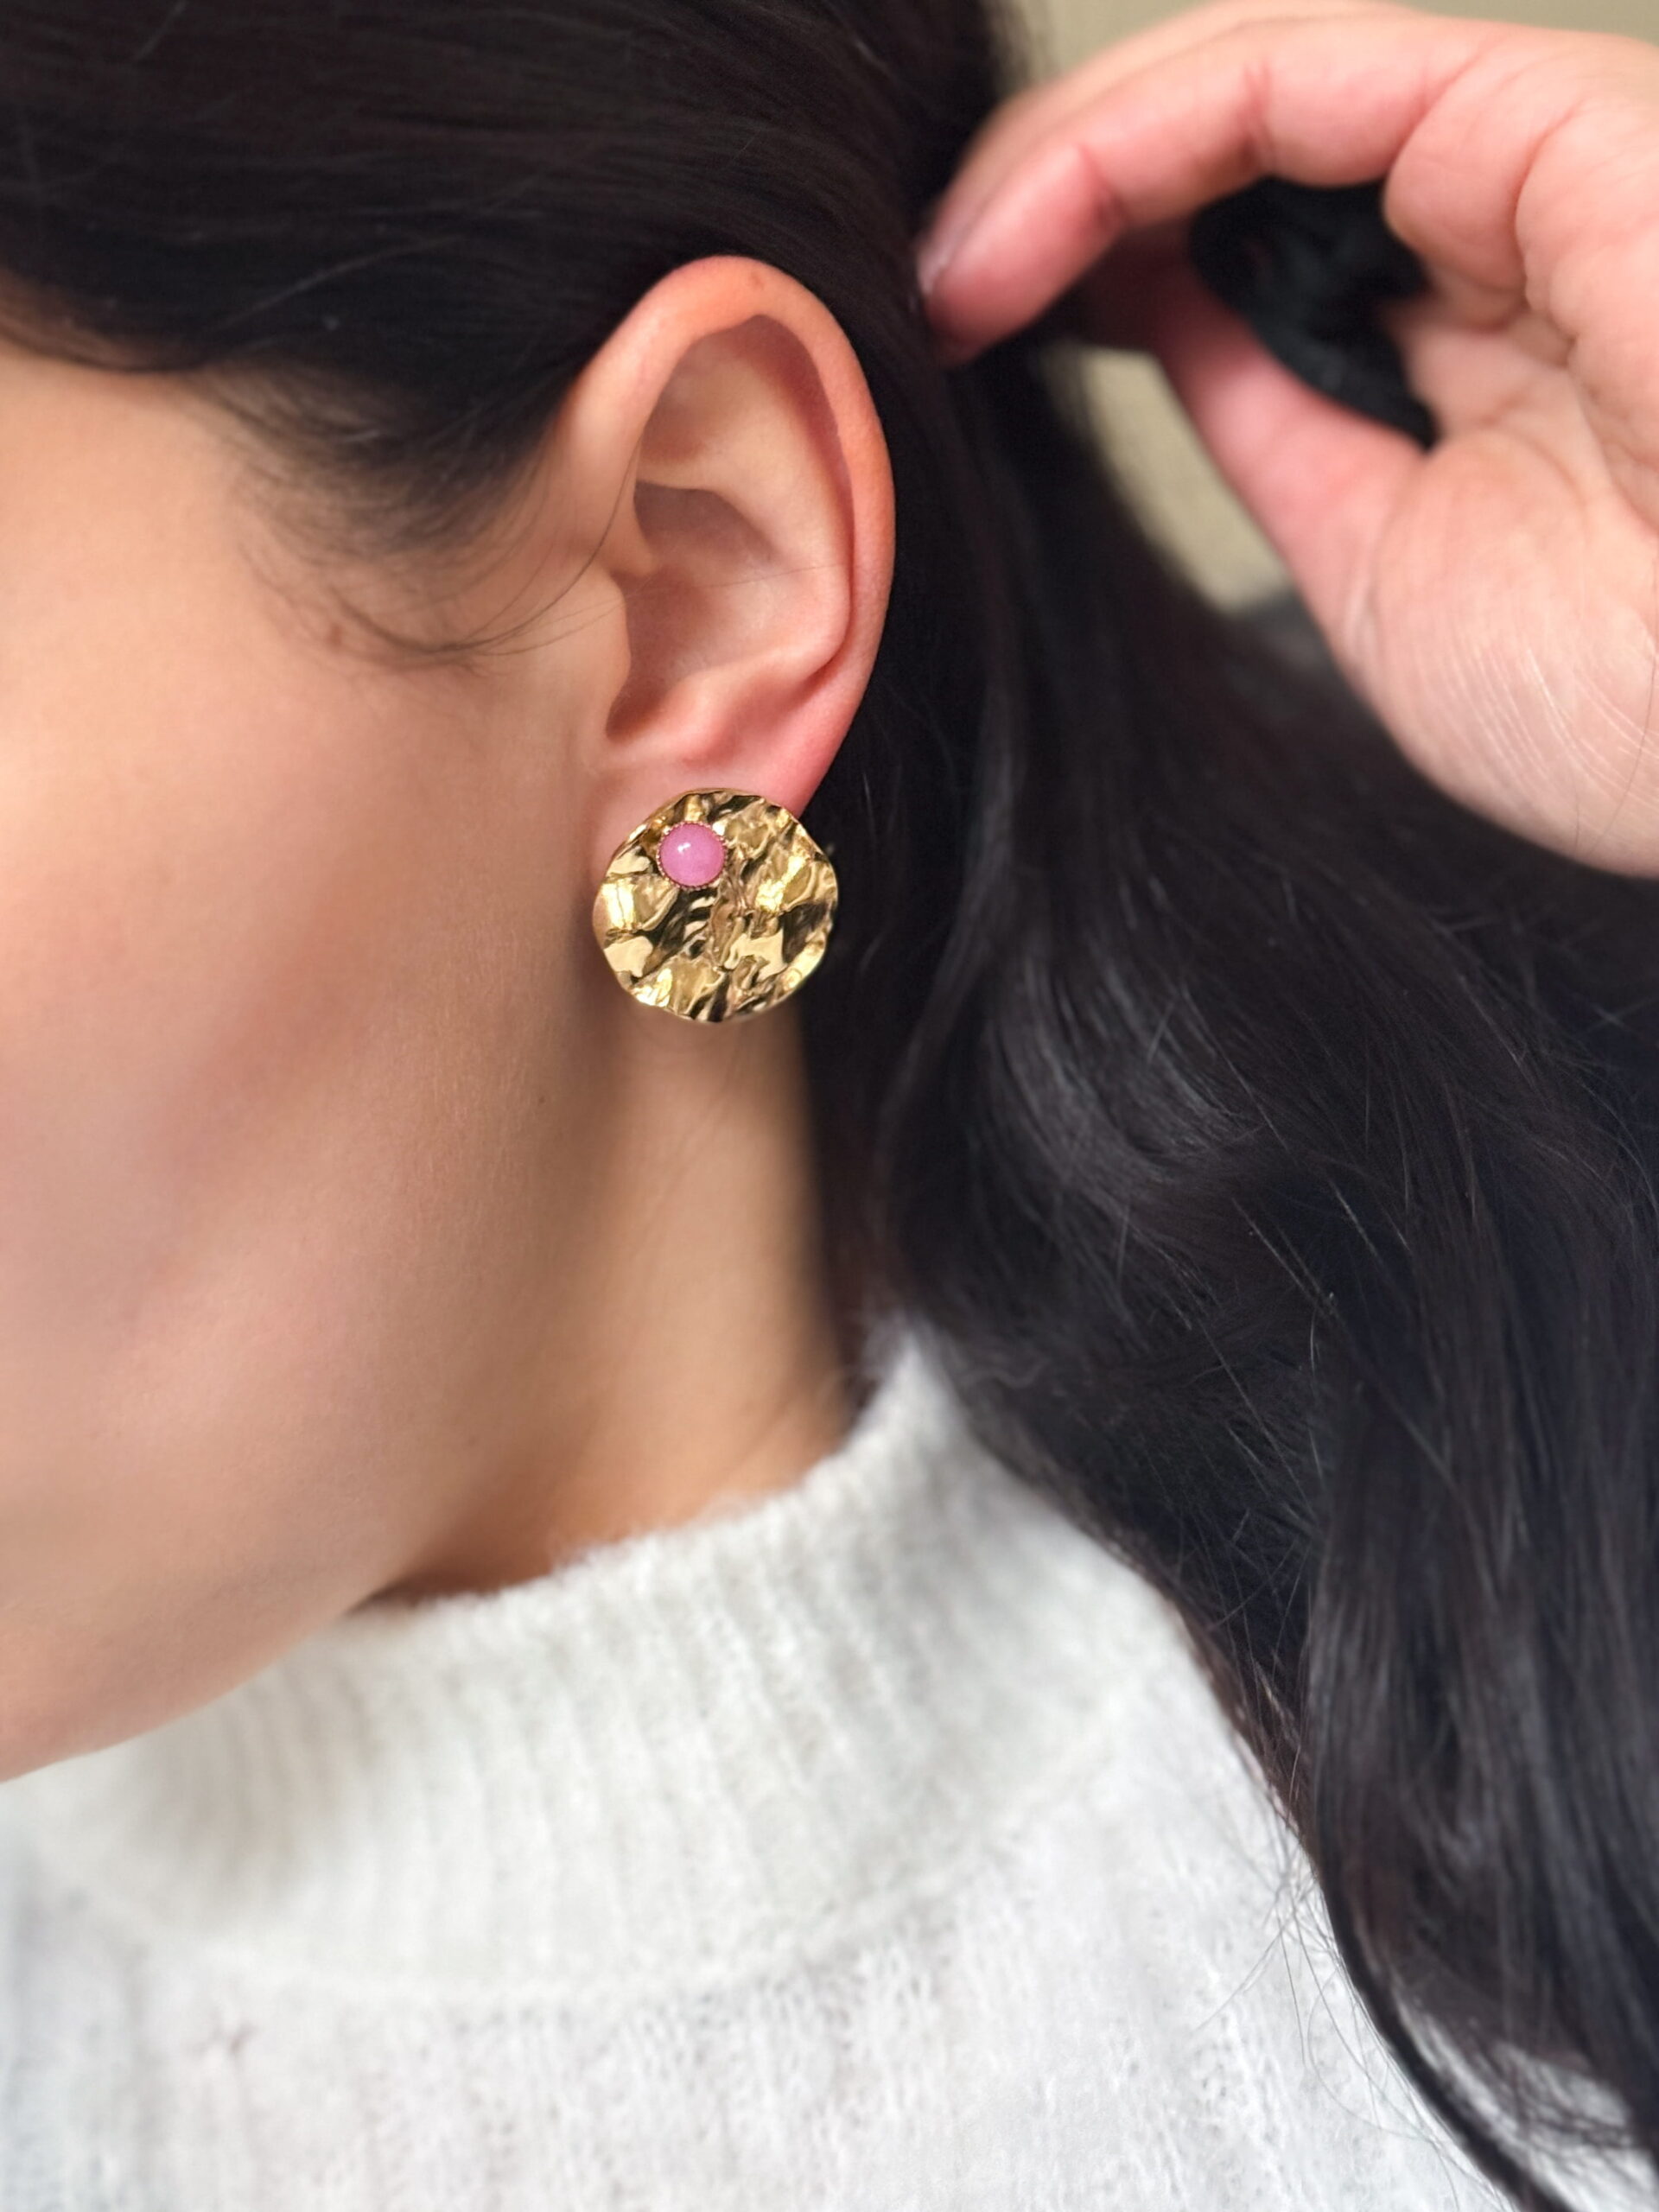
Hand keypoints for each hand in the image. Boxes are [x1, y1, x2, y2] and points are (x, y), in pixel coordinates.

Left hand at [916, 0, 1658, 875]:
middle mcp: (1497, 232)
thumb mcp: (1372, 561)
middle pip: (1226, 155)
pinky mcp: (1550, 125)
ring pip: (1246, 91)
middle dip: (1049, 212)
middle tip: (917, 306)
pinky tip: (1024, 227)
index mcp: (1470, 342)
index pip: (1242, 247)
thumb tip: (1152, 317)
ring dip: (1062, 168)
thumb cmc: (1623, 708)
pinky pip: (1301, 71)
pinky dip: (1138, 132)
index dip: (1087, 273)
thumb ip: (1275, 416)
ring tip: (943, 275)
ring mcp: (1527, 168)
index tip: (956, 354)